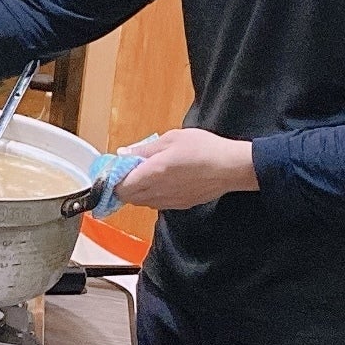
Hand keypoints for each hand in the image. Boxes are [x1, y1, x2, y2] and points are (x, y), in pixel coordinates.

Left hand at [111, 128, 258, 211]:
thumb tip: (123, 153)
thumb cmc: (203, 148)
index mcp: (152, 173)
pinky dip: (152, 196)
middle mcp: (157, 192)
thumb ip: (144, 149)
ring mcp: (169, 201)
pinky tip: (162, 183)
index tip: (115, 169)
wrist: (232, 167)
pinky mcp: (180, 205)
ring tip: (146, 175)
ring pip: (142, 202)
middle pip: (128, 197)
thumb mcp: (172, 139)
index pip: (120, 186)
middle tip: (128, 171)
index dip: (113, 180)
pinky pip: (157, 204)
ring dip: (137, 192)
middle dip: (123, 186)